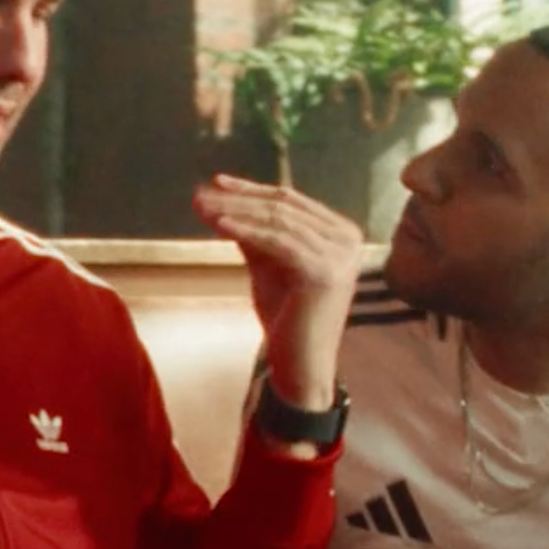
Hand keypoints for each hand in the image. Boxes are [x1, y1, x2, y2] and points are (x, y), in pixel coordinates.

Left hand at [190, 175, 362, 412]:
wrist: (301, 366)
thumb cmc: (286, 319)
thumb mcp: (269, 266)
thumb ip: (255, 234)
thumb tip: (223, 201)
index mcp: (341, 233)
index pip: (291, 200)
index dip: (251, 189)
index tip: (216, 182)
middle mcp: (347, 239)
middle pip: (283, 206)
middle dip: (237, 199)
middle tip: (200, 194)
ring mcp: (339, 255)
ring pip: (278, 220)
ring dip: (235, 211)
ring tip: (201, 207)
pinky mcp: (324, 272)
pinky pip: (277, 242)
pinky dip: (246, 231)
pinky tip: (219, 225)